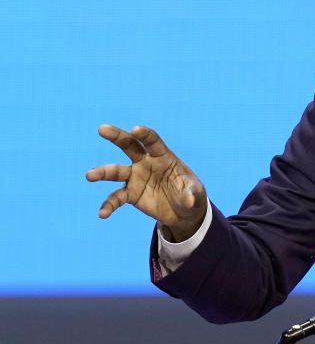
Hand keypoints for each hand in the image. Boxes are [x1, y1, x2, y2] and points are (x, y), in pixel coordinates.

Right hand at [86, 125, 206, 241]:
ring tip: (89, 175)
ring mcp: (136, 177)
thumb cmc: (191, 195)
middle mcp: (146, 163)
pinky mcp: (131, 194)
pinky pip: (116, 198)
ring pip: (116, 171)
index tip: (136, 129)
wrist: (183, 211)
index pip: (153, 141)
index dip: (145, 135)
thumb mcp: (196, 193)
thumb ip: (191, 194)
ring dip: (103, 172)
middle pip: (129, 145)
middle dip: (116, 136)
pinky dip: (109, 205)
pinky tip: (103, 214)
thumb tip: (189, 200)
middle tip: (102, 129)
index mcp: (163, 156)